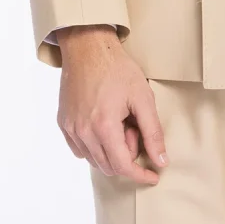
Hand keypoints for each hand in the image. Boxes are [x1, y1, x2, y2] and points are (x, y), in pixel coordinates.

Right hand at [55, 25, 167, 184]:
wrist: (88, 47)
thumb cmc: (117, 69)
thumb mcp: (143, 96)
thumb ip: (152, 132)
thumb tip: (161, 161)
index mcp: (103, 126)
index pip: (123, 166)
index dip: (141, 175)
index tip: (154, 176)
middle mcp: (83, 132)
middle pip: (108, 166)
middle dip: (127, 155)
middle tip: (133, 127)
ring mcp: (70, 128)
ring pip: (94, 160)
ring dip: (111, 151)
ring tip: (119, 121)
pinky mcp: (63, 123)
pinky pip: (80, 149)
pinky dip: (95, 146)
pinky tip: (104, 125)